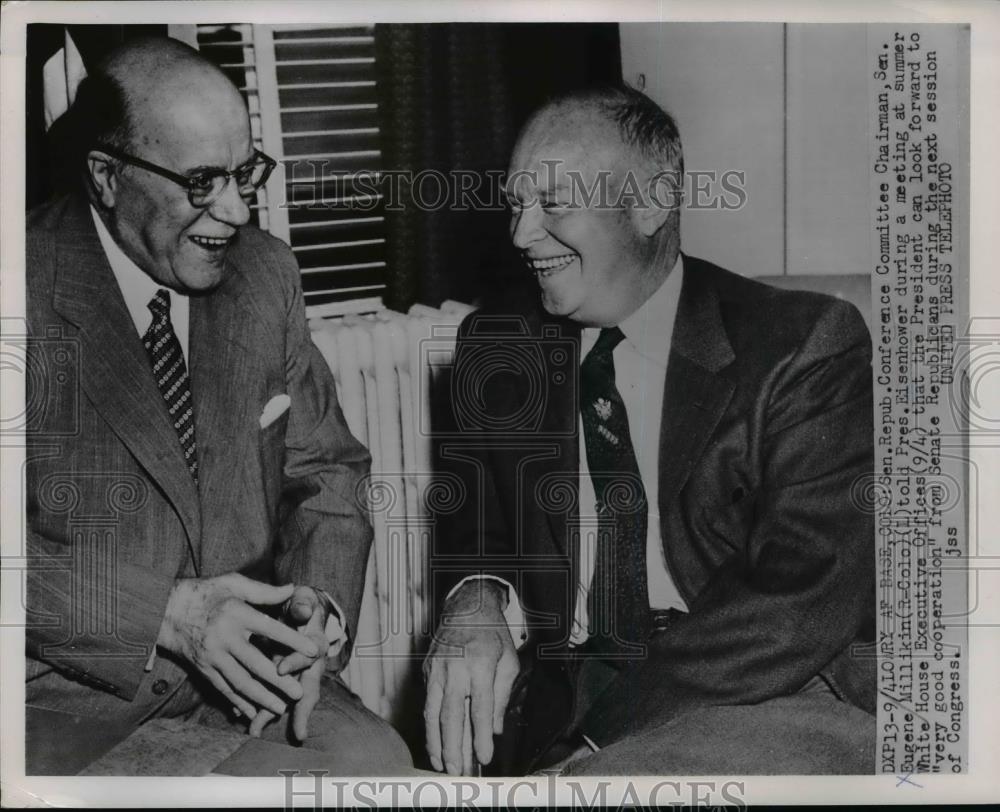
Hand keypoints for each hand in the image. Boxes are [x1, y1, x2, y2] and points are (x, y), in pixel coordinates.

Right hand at [156, 573, 318, 718]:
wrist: (164, 610)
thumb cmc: (205, 593)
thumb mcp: (232, 582)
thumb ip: (263, 590)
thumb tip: (293, 589)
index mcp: (235, 614)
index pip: (270, 629)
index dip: (292, 640)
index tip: (312, 651)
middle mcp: (224, 637)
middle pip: (255, 663)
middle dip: (279, 680)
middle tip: (300, 693)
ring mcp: (212, 656)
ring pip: (240, 682)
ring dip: (261, 697)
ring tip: (281, 708)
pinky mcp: (203, 669)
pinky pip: (223, 689)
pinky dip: (238, 702)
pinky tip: (252, 712)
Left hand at [248, 586, 337, 740]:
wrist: (297, 612)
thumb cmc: (299, 605)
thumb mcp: (302, 600)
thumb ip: (303, 604)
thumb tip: (303, 611)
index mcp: (315, 645)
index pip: (308, 656)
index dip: (295, 662)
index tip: (280, 668)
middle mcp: (308, 665)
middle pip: (306, 690)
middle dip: (300, 711)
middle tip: (298, 732)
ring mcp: (293, 675)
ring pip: (285, 698)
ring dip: (271, 714)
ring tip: (255, 730)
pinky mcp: (278, 678)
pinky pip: (269, 695)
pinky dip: (255, 706)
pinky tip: (240, 716)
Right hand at [423, 580, 518, 774]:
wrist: (467, 606)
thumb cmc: (492, 634)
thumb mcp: (508, 660)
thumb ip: (501, 696)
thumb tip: (494, 729)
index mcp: (480, 662)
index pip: (480, 706)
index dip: (481, 734)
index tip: (485, 756)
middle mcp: (455, 666)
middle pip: (451, 713)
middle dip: (454, 745)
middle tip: (458, 770)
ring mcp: (437, 668)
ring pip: (432, 712)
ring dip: (436, 741)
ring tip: (443, 763)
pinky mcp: (426, 671)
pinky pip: (427, 703)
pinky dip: (430, 726)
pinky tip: (436, 743)